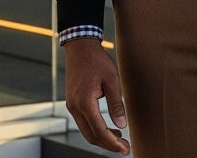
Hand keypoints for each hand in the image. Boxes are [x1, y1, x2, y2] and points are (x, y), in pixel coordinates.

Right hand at [63, 38, 130, 153]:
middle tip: (124, 148)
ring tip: (119, 139)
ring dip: (102, 138)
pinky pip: (84, 122)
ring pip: (86, 131)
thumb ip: (116, 104)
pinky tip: (109, 128)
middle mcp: (75, 107)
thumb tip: (122, 125)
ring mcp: (72, 105)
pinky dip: (96, 129)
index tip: (125, 149)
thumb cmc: (97, 61)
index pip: (99, 130)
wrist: (80, 48)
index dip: (113, 142)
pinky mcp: (73, 103)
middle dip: (108, 145)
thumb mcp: (112, 80)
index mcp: (84, 102)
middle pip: (91, 135)